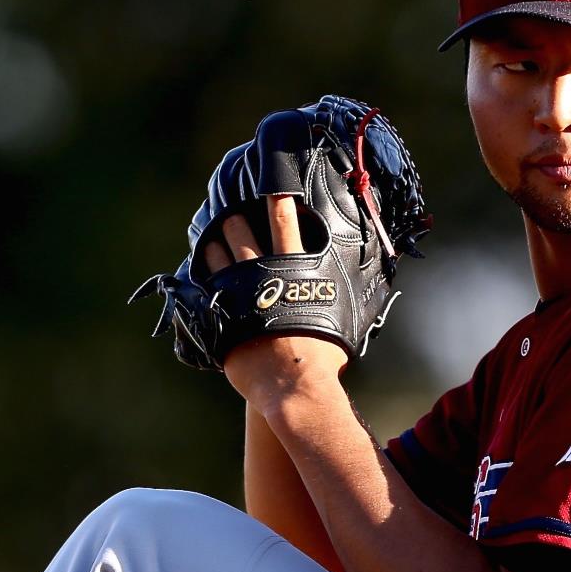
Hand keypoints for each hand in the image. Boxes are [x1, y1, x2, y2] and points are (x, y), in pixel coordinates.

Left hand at [208, 197, 348, 404]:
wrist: (293, 386)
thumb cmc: (323, 356)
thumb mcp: (342, 318)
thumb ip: (340, 296)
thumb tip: (372, 285)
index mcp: (292, 270)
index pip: (284, 222)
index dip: (277, 199)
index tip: (271, 185)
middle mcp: (260, 274)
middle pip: (239, 231)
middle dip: (234, 217)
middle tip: (231, 213)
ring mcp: (235, 293)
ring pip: (216, 255)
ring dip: (212, 243)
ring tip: (210, 239)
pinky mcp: (218, 315)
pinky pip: (203, 288)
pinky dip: (200, 277)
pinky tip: (198, 275)